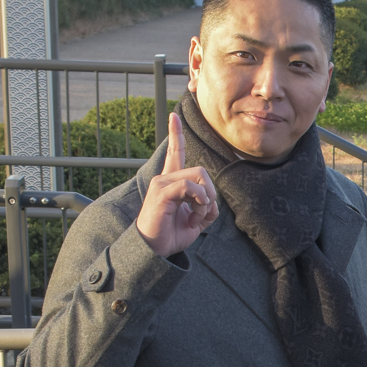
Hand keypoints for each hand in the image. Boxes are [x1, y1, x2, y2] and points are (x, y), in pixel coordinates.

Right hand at [135, 112, 218, 254]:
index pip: (175, 153)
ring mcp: (162, 183)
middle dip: (210, 192)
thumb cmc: (171, 235)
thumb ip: (206, 207)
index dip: (175, 135)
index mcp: (172, 182)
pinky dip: (199, 200)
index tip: (173, 116)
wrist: (155, 250)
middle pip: (200, 170)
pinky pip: (189, 186)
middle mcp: (165, 179)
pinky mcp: (161, 192)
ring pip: (198, 175)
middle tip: (204, 212)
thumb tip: (211, 201)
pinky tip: (195, 215)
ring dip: (206, 199)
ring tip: (197, 216)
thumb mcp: (196, 220)